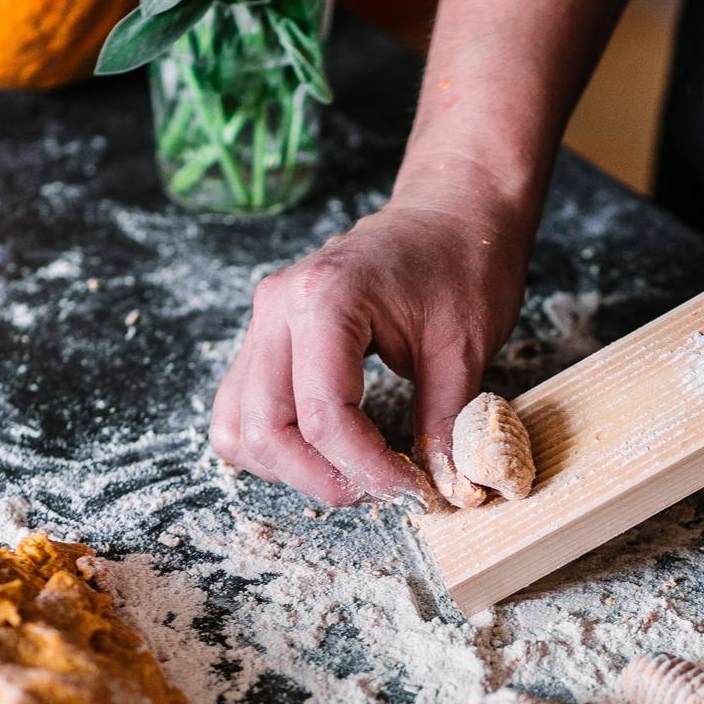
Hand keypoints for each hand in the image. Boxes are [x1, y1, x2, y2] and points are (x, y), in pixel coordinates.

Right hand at [210, 158, 532, 505]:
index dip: (367, 470)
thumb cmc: (460, 261)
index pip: (323, 417)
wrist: (449, 212)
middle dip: (322, 478)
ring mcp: (264, 322)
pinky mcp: (267, 338)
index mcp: (325, 300)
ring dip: (290, 468)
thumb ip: (446, 424)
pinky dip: (274, 444)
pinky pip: (242, 408)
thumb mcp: (465, 348)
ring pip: (238, 426)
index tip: (415, 490)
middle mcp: (278, 309)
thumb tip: (445, 490)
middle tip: (381, 491)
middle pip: (264, 429)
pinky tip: (324, 451)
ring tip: (354, 473)